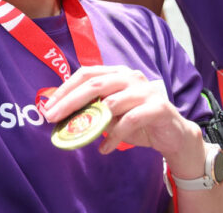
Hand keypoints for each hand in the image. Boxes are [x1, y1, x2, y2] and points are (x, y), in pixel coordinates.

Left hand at [42, 65, 201, 160]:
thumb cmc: (137, 122)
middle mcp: (130, 77)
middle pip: (94, 84)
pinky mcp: (158, 107)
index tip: (49, 105)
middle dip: (70, 101)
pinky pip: (131, 120)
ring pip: (112, 102)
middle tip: (53, 117)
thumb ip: (92, 110)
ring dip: (93, 123)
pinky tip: (105, 149)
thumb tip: (62, 115)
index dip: (66, 88)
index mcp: (116, 73)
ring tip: (80, 137)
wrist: (173, 135)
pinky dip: (115, 136)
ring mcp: (145, 90)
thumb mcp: (111, 115)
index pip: (86, 73)